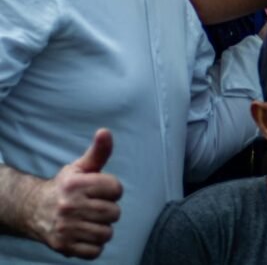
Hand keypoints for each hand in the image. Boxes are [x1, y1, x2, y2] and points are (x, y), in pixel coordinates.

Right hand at [29, 129, 122, 259]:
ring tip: (90, 221)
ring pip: (106, 233)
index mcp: (76, 184)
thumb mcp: (80, 167)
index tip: (101, 191)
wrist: (33, 210)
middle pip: (114, 213)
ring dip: (102, 229)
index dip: (112, 190)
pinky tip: (85, 235)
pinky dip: (94, 246)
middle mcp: (69, 205)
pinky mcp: (63, 246)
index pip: (116, 189)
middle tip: (94, 208)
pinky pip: (95, 251)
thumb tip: (105, 131)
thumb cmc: (65, 187)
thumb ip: (99, 152)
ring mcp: (65, 227)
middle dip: (108, 210)